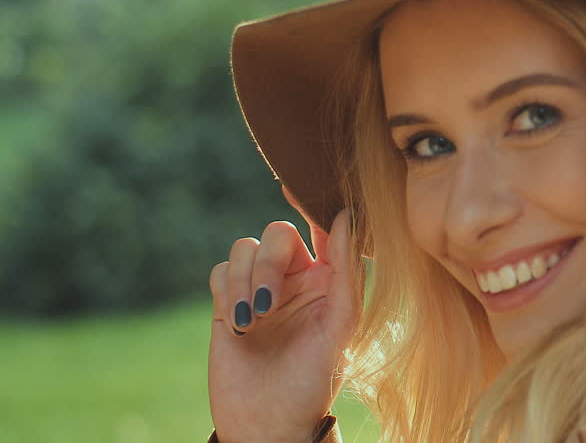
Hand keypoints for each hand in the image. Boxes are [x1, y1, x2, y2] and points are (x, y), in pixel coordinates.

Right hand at [208, 187, 360, 442]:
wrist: (269, 423)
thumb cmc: (314, 380)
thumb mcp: (341, 326)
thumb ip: (346, 271)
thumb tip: (346, 215)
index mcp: (331, 277)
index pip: (324, 228)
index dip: (313, 202)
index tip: (295, 186)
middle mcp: (296, 276)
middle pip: (277, 234)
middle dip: (269, 265)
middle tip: (269, 305)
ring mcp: (260, 288)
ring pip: (244, 249)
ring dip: (246, 283)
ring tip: (253, 324)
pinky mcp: (226, 303)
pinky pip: (220, 271)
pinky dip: (227, 293)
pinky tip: (238, 327)